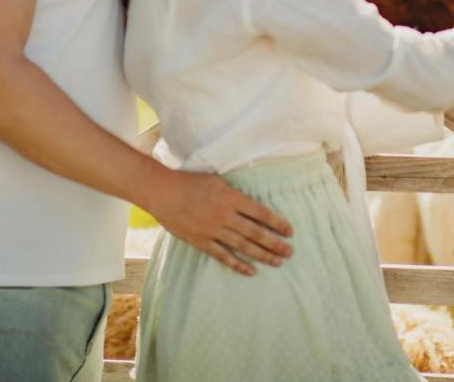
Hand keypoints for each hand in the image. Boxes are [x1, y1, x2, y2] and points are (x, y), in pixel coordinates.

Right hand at [147, 169, 293, 275]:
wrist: (162, 192)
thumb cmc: (190, 182)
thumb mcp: (218, 181)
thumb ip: (235, 193)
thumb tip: (253, 203)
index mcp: (231, 198)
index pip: (261, 212)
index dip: (278, 223)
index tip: (290, 231)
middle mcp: (225, 215)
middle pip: (256, 232)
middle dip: (275, 243)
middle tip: (290, 252)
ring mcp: (213, 230)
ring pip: (243, 246)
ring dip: (262, 255)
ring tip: (278, 262)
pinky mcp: (201, 241)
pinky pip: (223, 256)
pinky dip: (238, 264)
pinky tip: (251, 271)